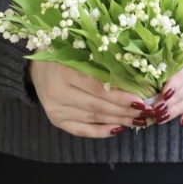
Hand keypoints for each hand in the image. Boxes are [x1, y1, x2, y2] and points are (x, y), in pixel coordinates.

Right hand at [28, 61, 146, 137]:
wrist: (37, 66)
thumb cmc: (65, 53)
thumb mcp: (81, 52)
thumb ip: (102, 63)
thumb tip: (135, 77)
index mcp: (64, 70)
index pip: (99, 88)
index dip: (121, 96)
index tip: (142, 99)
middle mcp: (57, 92)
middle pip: (97, 106)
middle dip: (124, 111)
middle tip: (145, 113)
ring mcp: (55, 108)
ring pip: (92, 118)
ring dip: (118, 120)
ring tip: (137, 120)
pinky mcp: (55, 120)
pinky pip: (81, 130)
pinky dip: (100, 131)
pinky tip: (117, 129)